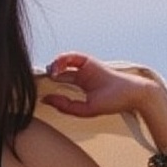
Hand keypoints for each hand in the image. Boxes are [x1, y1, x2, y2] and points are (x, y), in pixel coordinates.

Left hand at [41, 52, 161, 120]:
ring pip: (63, 62)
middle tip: (34, 79)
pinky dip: (62, 60)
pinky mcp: (89, 60)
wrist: (132, 93)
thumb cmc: (113, 102)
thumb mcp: (85, 109)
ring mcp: (85, 66)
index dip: (47, 83)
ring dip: (53, 66)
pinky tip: (57, 69)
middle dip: (46, 73)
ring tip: (49, 75)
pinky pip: (72, 56)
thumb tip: (46, 99)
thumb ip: (66, 106)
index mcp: (81, 85)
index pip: (59, 81)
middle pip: (58, 70)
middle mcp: (81, 74)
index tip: (36, 89)